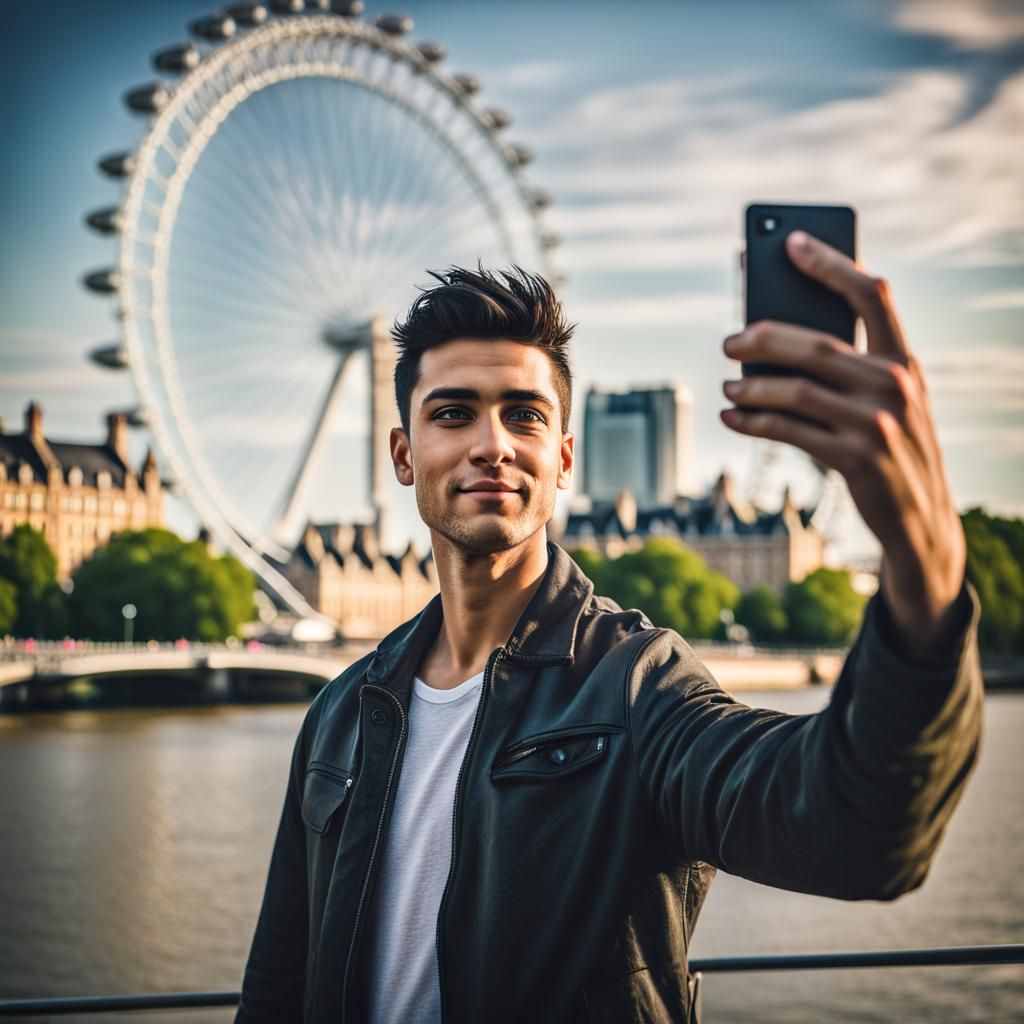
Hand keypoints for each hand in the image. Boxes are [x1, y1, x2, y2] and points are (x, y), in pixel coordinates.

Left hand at [720, 230, 965, 659]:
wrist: (923, 523)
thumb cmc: (895, 449)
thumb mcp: (890, 403)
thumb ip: (852, 368)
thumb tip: (774, 340)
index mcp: (907, 361)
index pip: (872, 295)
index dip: (830, 264)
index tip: (790, 242)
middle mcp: (897, 386)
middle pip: (816, 344)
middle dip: (763, 337)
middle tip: (729, 342)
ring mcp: (877, 424)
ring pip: (796, 391)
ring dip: (751, 387)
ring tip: (728, 387)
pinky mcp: (855, 461)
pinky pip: (790, 432)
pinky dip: (754, 423)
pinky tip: (733, 418)